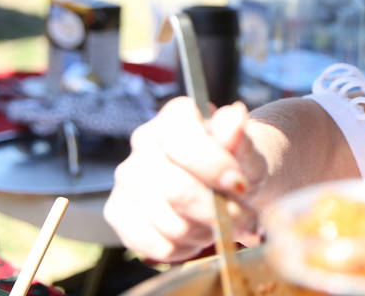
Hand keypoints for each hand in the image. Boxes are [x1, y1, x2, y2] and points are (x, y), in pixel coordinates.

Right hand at [103, 97, 267, 261]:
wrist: (226, 187)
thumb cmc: (236, 166)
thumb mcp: (247, 153)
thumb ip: (240, 140)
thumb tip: (235, 115)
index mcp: (176, 116)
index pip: (184, 145)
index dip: (214, 169)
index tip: (240, 185)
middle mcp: (144, 141)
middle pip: (177, 190)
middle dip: (216, 212)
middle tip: (241, 218)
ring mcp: (127, 176)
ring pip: (170, 223)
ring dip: (205, 232)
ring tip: (220, 223)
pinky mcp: (117, 211)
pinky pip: (155, 244)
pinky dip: (185, 247)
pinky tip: (197, 233)